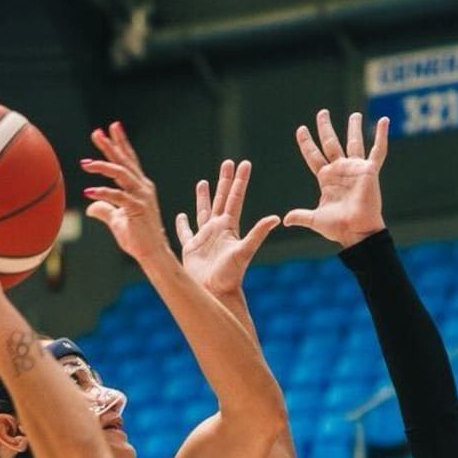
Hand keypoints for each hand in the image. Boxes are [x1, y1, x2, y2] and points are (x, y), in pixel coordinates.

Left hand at [79, 121, 170, 268]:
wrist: (152, 253)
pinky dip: (103, 193)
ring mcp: (142, 197)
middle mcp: (143, 187)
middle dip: (111, 146)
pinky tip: (88, 192)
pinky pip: (118, 196)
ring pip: (121, 174)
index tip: (109, 129)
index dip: (119, 144)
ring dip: (103, 166)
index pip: (129, 161)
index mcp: (140, 187)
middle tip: (97, 133)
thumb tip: (90, 207)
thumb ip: (104, 210)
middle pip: (125, 161)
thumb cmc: (137, 238)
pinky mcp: (138, 208)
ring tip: (85, 163)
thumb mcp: (116, 220)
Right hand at [176, 158, 279, 299]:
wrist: (215, 294)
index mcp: (229, 227)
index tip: (244, 163)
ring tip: (203, 182)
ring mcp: (204, 238)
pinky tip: (181, 215)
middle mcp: (217, 229)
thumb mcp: (245, 251)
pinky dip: (182, 224)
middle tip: (228, 162)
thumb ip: (258, 234)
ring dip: (204, 197)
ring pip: (203, 211)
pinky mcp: (191, 248)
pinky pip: (185, 233)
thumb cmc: (230, 275)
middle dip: (224, 181)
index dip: (240, 181)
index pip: (235, 198)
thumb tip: (276, 218)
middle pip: (221, 199)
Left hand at [285, 109, 388, 247]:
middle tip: (322, 112)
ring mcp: (355, 169)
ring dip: (354, 128)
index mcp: (326, 178)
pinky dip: (382, 135)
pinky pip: (378, 150)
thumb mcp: (315, 219)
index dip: (306, 143)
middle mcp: (340, 170)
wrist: (357, 232)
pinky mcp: (370, 171)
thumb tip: (284, 220)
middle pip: (331, 143)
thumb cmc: (338, 228)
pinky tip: (384, 120)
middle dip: (326, 128)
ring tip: (355, 114)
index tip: (301, 129)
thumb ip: (300, 215)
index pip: (313, 155)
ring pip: (354, 142)